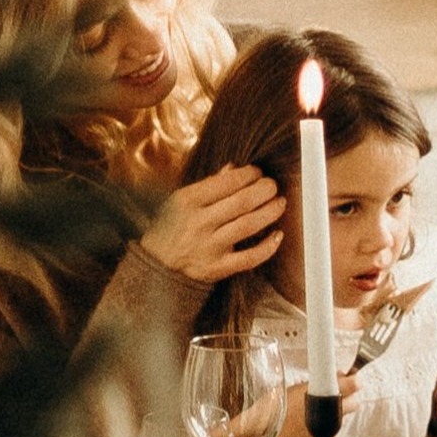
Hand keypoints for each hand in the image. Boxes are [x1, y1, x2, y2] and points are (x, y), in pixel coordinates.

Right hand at [141, 165, 285, 283]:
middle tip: (273, 185)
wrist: (155, 265)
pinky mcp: (217, 268)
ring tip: (280, 203)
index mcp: (187, 201)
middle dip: (264, 190)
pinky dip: (268, 247)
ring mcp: (208, 247)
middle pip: (242, 202)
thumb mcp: (180, 200)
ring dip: (270, 212)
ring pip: (248, 226)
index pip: (226, 183)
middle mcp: (198, 223)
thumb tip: (234, 168)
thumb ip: (209, 184)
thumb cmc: (171, 226)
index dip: (249, 175)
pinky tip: (278, 235)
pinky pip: (249, 258)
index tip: (258, 172)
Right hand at [255, 371, 359, 436]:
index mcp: (320, 396)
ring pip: (344, 418)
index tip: (354, 379)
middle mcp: (329, 414)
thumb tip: (336, 377)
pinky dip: (330, 429)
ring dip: (337, 414)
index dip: (354, 381)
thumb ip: (316, 384)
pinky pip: (337, 433)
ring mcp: (330, 431)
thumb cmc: (273, 415)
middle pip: (353, 403)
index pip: (351, 385)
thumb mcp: (292, 390)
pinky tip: (314, 428)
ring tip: (318, 415)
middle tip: (335, 397)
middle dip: (346, 398)